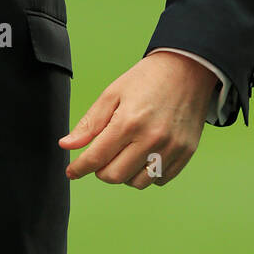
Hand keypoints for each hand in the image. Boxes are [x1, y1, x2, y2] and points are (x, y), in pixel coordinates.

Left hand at [59, 52, 216, 188]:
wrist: (186, 70)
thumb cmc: (146, 79)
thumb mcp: (112, 93)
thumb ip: (90, 123)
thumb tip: (67, 145)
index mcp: (129, 122)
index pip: (97, 157)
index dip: (79, 168)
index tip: (71, 172)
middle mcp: (151, 139)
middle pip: (115, 175)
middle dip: (100, 171)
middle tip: (100, 158)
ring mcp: (171, 148)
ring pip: (138, 183)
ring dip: (124, 175)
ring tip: (122, 155)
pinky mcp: (185, 153)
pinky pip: (159, 179)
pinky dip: (146, 174)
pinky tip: (142, 157)